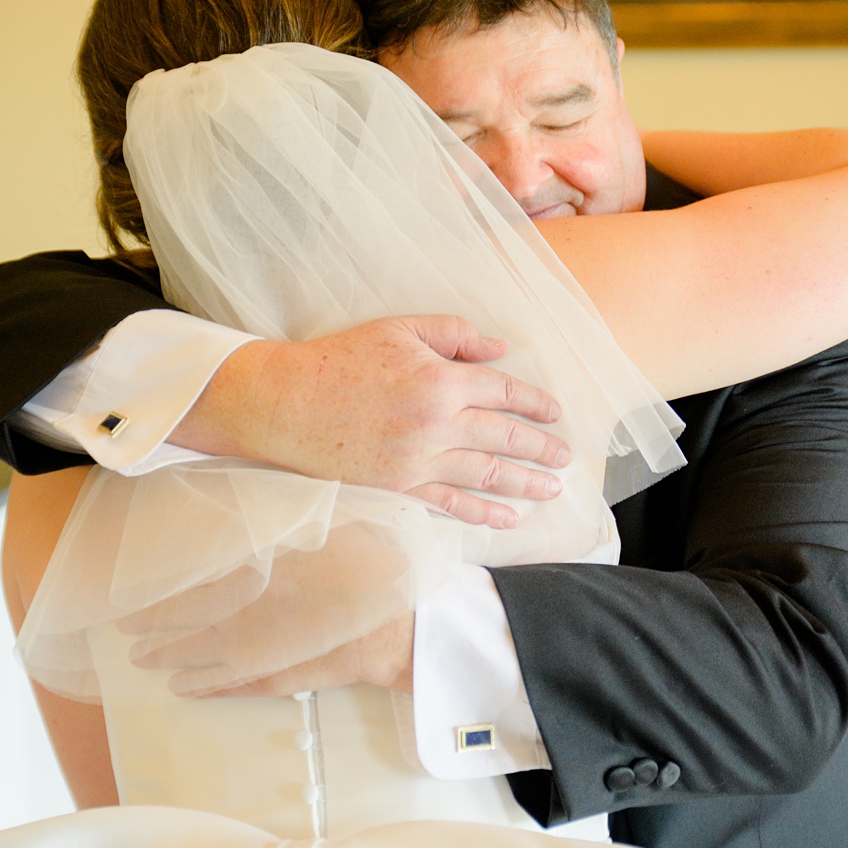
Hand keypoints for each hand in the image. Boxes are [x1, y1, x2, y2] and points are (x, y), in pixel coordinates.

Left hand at [122, 523, 418, 698]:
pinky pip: (229, 686)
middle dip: (150, 630)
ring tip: (141, 661)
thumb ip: (288, 515)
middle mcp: (242, 620)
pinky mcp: (276, 678)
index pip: (189, 590)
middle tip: (124, 633)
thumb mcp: (330, 525)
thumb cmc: (366, 569)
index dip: (156, 598)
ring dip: (167, 661)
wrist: (394, 628)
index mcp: (251, 580)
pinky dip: (203, 689)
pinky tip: (184, 690)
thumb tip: (247, 497)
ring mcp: (256, 655)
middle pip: (184, 626)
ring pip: (198, 661)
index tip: (129, 601)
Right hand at [175, 316, 573, 528]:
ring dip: (525, 483)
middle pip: (506, 438)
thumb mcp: (399, 330)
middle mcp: (436, 425)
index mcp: (441, 381)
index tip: (555, 413)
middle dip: (542, 448)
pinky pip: (450, 506)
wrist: (280, 402)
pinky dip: (483, 513)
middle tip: (567, 457)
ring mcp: (417, 463)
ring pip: (486, 476)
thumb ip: (454, 334)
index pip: (506, 393)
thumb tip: (500, 350)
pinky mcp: (397, 489)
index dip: (537, 403)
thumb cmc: (338, 359)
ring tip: (552, 489)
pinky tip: (508, 518)